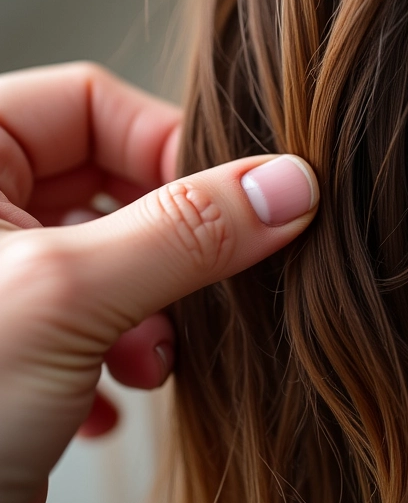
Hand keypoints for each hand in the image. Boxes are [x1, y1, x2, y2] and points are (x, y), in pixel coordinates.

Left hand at [0, 63, 318, 502]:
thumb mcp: (68, 298)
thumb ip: (186, 231)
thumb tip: (286, 187)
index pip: (93, 104)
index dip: (172, 147)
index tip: (237, 203)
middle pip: (114, 179)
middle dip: (168, 242)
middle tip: (197, 285)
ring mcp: (5, 280)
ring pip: (120, 251)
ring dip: (153, 306)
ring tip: (149, 358)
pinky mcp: (22, 343)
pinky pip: (103, 313)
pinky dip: (126, 352)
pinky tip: (113, 398)